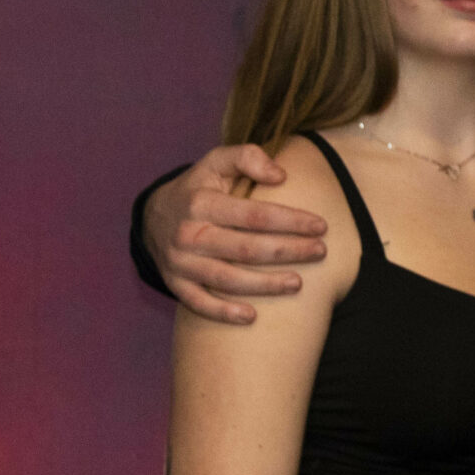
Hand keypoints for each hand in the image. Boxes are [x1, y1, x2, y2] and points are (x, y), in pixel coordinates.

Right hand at [150, 144, 329, 324]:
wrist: (153, 217)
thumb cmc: (198, 187)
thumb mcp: (216, 161)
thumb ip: (248, 157)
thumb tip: (281, 175)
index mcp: (202, 203)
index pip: (254, 215)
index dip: (291, 221)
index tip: (320, 225)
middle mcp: (189, 234)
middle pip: (247, 249)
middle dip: (288, 251)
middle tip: (321, 252)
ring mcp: (181, 262)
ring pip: (227, 279)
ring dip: (265, 285)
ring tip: (298, 283)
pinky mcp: (175, 283)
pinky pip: (199, 303)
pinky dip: (223, 312)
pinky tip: (252, 317)